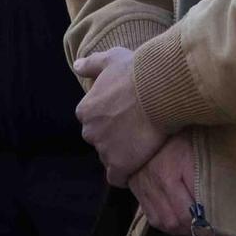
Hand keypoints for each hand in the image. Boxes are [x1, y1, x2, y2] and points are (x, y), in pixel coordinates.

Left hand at [73, 47, 163, 185]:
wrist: (159, 91)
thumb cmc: (136, 72)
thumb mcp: (112, 58)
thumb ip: (92, 64)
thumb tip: (77, 66)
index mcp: (86, 109)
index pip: (91, 119)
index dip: (108, 116)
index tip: (124, 113)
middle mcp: (90, 131)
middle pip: (99, 138)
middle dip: (113, 135)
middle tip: (135, 127)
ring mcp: (104, 150)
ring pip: (109, 156)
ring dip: (121, 153)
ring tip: (142, 143)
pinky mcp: (120, 165)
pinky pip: (118, 177)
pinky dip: (125, 174)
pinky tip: (137, 164)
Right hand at [129, 135, 232, 235]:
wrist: (145, 119)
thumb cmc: (182, 128)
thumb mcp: (202, 141)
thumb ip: (216, 164)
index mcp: (178, 165)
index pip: (197, 207)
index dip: (213, 227)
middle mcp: (160, 180)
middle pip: (180, 219)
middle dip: (202, 233)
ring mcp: (146, 186)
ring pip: (166, 223)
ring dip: (186, 232)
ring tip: (203, 231)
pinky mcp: (138, 190)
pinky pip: (154, 218)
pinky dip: (170, 226)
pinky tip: (183, 225)